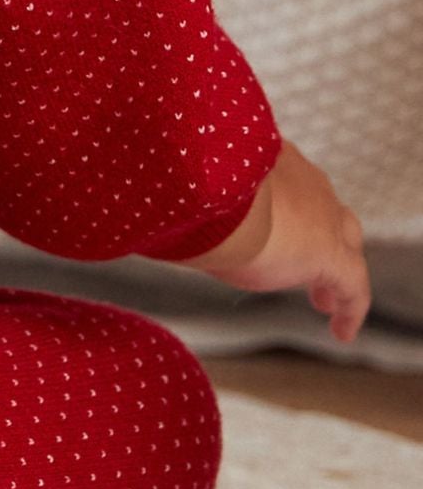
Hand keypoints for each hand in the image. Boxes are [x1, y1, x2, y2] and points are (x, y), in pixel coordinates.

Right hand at [179, 139, 370, 344]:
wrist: (214, 191)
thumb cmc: (187, 183)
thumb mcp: (185, 184)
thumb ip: (177, 194)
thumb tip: (136, 201)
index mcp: (267, 157)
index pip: (285, 179)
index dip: (282, 203)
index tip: (270, 220)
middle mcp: (302, 180)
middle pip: (324, 207)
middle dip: (317, 231)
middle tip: (303, 257)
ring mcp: (323, 216)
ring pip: (345, 241)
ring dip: (334, 268)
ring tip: (323, 300)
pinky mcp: (330, 254)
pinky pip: (352, 286)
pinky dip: (349, 308)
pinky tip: (341, 332)